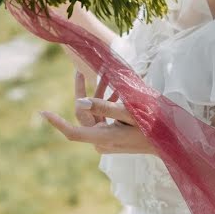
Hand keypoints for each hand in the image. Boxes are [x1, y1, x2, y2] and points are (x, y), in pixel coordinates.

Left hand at [38, 71, 157, 155]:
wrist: (171, 142)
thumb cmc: (153, 124)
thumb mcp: (129, 112)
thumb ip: (104, 106)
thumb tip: (79, 101)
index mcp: (103, 138)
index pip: (73, 132)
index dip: (57, 122)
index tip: (42, 112)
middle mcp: (101, 143)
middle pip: (83, 117)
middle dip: (84, 94)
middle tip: (79, 71)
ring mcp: (106, 143)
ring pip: (93, 117)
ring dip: (97, 97)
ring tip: (106, 77)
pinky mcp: (112, 140)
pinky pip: (101, 121)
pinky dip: (105, 106)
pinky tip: (114, 91)